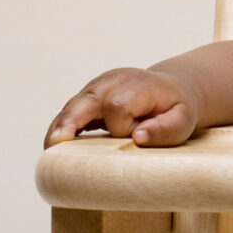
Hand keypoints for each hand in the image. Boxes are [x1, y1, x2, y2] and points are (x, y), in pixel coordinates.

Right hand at [44, 66, 200, 148]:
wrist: (172, 90)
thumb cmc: (177, 109)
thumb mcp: (183, 121)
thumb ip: (165, 130)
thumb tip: (138, 137)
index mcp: (137, 85)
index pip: (117, 105)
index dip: (121, 126)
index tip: (133, 137)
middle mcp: (112, 81)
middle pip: (85, 100)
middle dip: (70, 122)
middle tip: (55, 145)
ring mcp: (97, 88)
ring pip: (71, 106)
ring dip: (60, 128)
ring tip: (49, 150)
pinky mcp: (88, 98)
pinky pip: (69, 113)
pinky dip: (61, 128)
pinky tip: (54, 146)